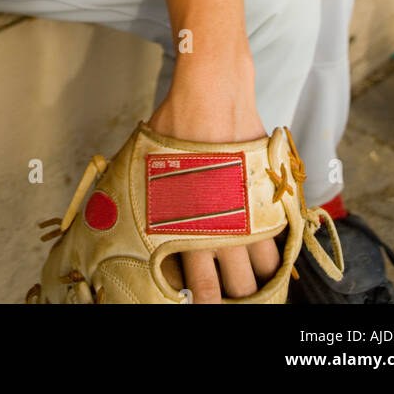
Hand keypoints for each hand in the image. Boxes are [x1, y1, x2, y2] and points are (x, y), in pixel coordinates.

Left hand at [149, 55, 278, 302]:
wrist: (212, 94)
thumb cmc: (175, 126)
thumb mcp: (145, 163)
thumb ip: (142, 195)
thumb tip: (112, 206)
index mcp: (187, 229)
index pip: (198, 287)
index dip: (199, 300)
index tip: (196, 300)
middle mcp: (223, 230)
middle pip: (237, 289)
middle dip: (233, 297)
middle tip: (228, 296)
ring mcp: (251, 215)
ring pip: (264, 270)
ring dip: (259, 279)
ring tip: (253, 284)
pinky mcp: (272, 196)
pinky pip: (280, 237)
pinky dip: (277, 250)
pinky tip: (272, 256)